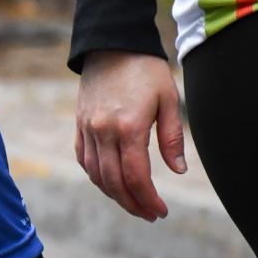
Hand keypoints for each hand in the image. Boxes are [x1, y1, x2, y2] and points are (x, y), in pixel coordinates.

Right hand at [75, 50, 185, 220]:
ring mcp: (88, 128)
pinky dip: (96, 177)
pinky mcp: (79, 124)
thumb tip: (178, 171)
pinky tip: (110, 183)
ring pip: (96, 175)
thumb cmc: (145, 69)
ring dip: (114, 194)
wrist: (111, 43)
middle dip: (133, 204)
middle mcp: (103, 131)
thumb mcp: (169, 99)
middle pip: (114, 182)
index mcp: (129, 127)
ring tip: (133, 203)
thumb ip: (172, 138)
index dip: (149, 199)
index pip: (136, 177)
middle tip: (149, 214)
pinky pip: (84, 159)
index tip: (161, 211)